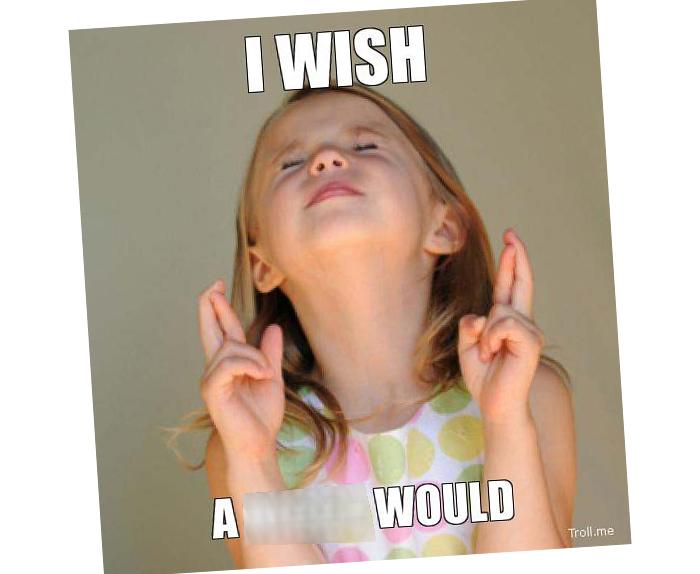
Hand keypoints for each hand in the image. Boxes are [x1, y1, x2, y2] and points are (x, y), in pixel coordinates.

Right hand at [198, 279, 285, 460]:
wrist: (258, 443)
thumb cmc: (261, 415)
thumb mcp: (271, 377)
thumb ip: (270, 353)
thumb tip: (273, 327)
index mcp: (229, 365)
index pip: (223, 331)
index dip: (220, 309)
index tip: (218, 286)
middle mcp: (216, 368)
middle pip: (211, 330)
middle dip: (212, 306)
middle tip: (214, 284)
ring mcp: (211, 378)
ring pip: (232, 347)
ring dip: (254, 357)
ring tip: (266, 373)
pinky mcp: (212, 389)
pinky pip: (230, 363)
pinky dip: (250, 365)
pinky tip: (261, 375)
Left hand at [457, 229, 543, 424]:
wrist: (496, 404)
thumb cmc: (484, 377)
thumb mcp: (467, 346)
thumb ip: (470, 326)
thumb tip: (481, 315)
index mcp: (507, 322)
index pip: (509, 287)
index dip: (511, 263)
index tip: (511, 239)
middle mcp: (522, 322)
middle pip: (520, 283)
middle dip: (516, 257)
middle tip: (511, 233)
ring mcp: (530, 331)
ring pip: (499, 311)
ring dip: (486, 335)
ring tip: (489, 355)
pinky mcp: (532, 341)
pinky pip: (502, 325)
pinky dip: (491, 340)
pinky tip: (494, 355)